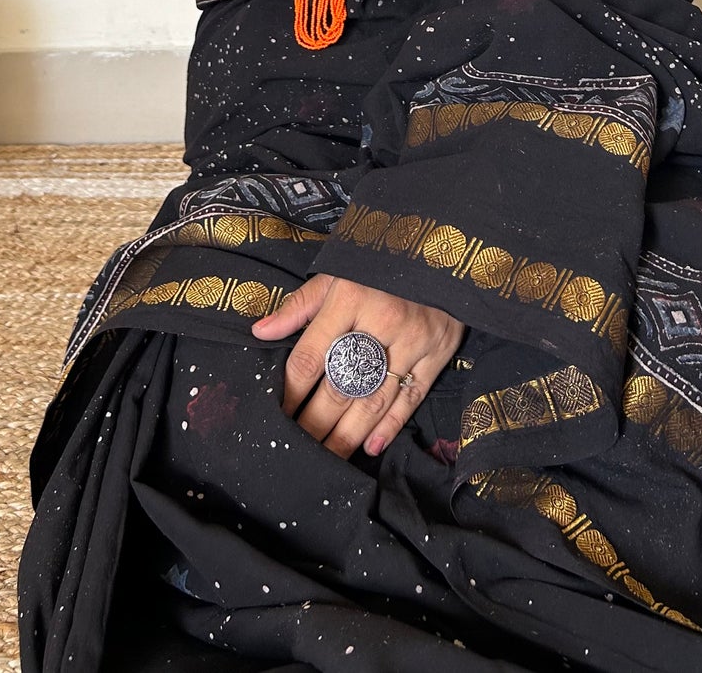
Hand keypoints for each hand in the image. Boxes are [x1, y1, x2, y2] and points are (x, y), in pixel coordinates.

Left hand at [251, 272, 464, 459]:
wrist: (440, 245)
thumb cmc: (378, 263)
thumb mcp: (336, 273)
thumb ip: (300, 306)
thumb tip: (261, 332)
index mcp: (349, 298)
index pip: (312, 357)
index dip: (291, 391)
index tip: (278, 413)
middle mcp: (382, 322)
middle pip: (342, 385)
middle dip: (316, 423)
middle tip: (299, 451)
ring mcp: (414, 340)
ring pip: (376, 399)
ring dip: (349, 434)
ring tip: (328, 457)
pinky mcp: (439, 352)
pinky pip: (412, 397)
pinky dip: (391, 426)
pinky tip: (371, 446)